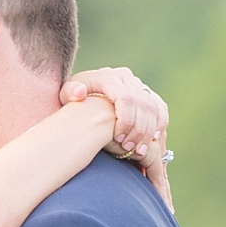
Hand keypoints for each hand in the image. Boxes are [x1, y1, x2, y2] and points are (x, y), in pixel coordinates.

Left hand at [64, 64, 171, 207]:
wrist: (83, 96)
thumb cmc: (72, 101)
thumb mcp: (65, 97)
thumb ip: (69, 94)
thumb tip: (80, 93)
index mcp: (107, 76)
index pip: (126, 99)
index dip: (126, 121)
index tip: (118, 140)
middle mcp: (125, 77)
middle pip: (142, 104)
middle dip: (138, 129)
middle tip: (129, 150)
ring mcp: (137, 84)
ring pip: (153, 107)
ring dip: (149, 130)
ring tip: (139, 150)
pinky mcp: (146, 93)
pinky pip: (160, 108)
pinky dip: (159, 124)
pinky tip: (152, 140)